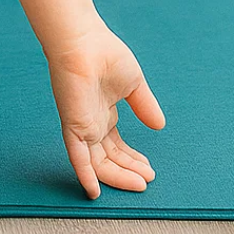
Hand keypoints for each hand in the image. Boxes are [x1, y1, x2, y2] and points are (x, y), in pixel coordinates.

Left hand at [47, 21, 165, 198]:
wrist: (85, 41)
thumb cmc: (106, 54)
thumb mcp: (134, 84)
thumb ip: (145, 105)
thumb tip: (160, 125)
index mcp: (103, 112)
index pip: (117, 145)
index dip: (132, 160)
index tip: (149, 170)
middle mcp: (91, 121)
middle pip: (109, 157)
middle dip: (129, 171)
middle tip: (148, 180)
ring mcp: (81, 125)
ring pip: (97, 162)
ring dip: (118, 176)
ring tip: (139, 184)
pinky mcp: (73, 125)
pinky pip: (77, 156)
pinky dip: (85, 175)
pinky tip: (94, 192)